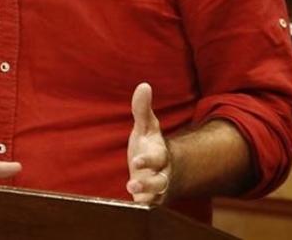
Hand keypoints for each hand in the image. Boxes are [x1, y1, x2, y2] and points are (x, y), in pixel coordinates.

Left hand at [126, 82, 172, 203]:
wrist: (160, 167)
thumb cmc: (150, 145)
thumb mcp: (146, 127)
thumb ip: (142, 109)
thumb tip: (143, 84)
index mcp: (161, 154)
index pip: (158, 157)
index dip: (148, 160)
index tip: (136, 161)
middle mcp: (162, 172)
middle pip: (160, 180)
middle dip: (148, 183)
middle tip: (131, 184)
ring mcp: (157, 188)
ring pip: (156, 195)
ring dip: (144, 196)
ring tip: (129, 191)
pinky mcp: (150, 199)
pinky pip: (149, 206)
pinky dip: (142, 206)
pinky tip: (131, 207)